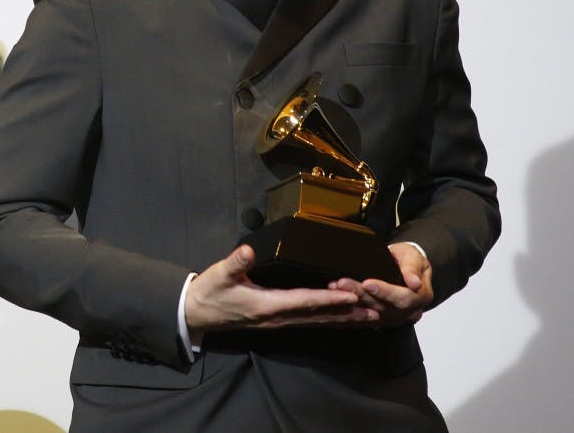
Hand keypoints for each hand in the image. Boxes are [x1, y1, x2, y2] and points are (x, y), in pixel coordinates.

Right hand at [183, 245, 376, 332]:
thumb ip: (235, 263)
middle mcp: (278, 317)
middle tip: (376, 310)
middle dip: (347, 313)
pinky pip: (309, 321)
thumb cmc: (210, 292)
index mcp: (267, 305)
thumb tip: (248, 251)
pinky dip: (329, 319)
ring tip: (369, 317)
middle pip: (319, 316)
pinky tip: (341, 317)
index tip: (351, 295)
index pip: (304, 301)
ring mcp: (278, 321)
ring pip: (317, 321)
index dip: (329, 297)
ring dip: (343, 319)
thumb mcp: (219, 275)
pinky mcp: (277, 320)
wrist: (198, 313)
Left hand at [335, 243, 433, 327]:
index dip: (385, 292)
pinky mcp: (380, 319)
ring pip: (371, 311)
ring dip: (352, 300)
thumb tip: (414, 283)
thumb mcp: (414, 256)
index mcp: (421, 297)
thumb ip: (412, 268)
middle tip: (343, 283)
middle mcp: (408, 312)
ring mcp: (394, 317)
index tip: (368, 283)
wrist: (405, 268)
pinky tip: (336, 296)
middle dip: (362, 295)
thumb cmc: (409, 260)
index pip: (403, 298)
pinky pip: (364, 314)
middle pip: (384, 307)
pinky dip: (350, 306)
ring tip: (336, 287)